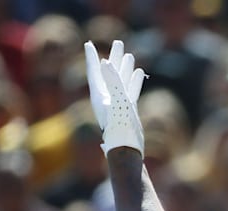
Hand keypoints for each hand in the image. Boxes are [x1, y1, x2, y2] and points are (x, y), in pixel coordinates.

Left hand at [84, 40, 145, 154]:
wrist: (127, 151)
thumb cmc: (121, 129)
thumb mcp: (117, 103)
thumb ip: (113, 82)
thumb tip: (105, 62)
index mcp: (100, 96)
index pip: (95, 72)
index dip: (91, 57)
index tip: (88, 44)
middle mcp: (107, 99)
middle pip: (109, 73)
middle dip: (114, 58)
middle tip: (118, 43)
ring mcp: (118, 105)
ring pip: (121, 81)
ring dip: (125, 68)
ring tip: (129, 55)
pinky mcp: (128, 111)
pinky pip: (131, 91)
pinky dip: (134, 82)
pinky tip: (139, 73)